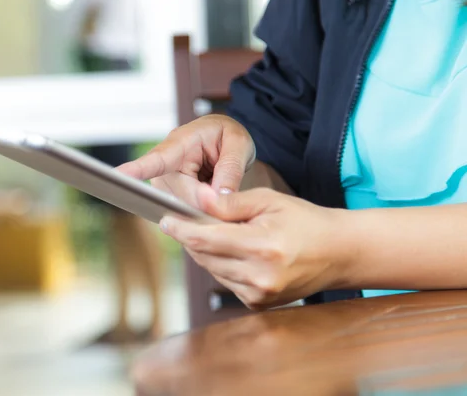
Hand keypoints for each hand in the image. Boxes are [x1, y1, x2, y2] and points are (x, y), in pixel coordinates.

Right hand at [117, 115, 254, 205]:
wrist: (223, 143)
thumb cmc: (227, 137)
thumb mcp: (239, 144)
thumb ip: (231, 169)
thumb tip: (220, 196)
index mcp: (181, 143)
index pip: (157, 158)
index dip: (138, 169)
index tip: (117, 175)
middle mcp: (166, 165)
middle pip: (179, 195)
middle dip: (205, 201)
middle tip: (229, 193)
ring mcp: (165, 183)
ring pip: (182, 208)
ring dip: (205, 207)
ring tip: (222, 190)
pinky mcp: (169, 197)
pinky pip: (185, 212)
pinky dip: (202, 211)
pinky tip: (214, 202)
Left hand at [159, 184, 349, 309]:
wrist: (338, 253)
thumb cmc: (306, 222)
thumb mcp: (269, 201)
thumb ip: (230, 203)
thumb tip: (198, 199)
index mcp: (262, 247)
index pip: (205, 239)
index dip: (180, 229)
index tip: (165, 220)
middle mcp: (259, 276)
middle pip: (203, 256)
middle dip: (191, 238)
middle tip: (185, 221)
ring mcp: (259, 295)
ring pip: (211, 270)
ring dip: (206, 252)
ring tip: (219, 233)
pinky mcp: (258, 303)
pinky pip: (225, 281)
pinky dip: (222, 266)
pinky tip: (237, 252)